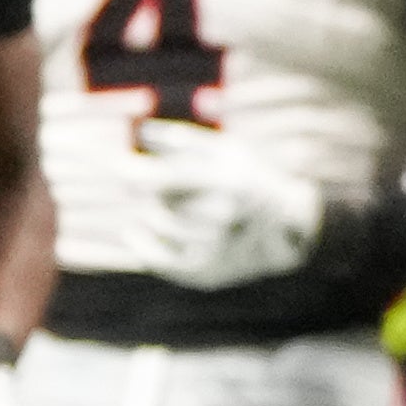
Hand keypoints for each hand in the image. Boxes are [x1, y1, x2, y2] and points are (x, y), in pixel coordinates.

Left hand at [135, 123, 324, 287]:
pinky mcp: (206, 273)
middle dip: (152, 191)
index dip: (142, 174)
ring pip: (162, 226)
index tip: (117, 166)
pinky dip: (142, 244)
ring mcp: (217, 249)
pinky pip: (159, 260)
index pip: (175, 180)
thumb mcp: (227, 150)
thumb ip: (184, 141)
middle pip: (164, 203)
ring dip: (152, 212)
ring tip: (154, 206)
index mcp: (232, 184)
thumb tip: (140, 132)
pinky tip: (133, 231)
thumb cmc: (251, 179)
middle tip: (144, 185)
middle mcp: (227, 220)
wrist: (287, 228)